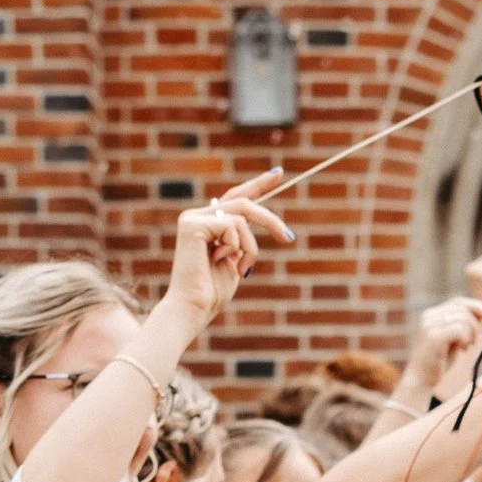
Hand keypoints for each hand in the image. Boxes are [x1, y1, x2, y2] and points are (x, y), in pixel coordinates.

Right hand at [159, 173, 289, 336]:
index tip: (279, 173)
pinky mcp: (192, 224)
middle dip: (270, 219)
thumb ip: (242, 241)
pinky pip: (232, 226)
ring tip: (242, 269)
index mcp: (207, 224)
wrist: (193, 309)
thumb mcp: (235, 262)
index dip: (258, 185)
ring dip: (251, 247)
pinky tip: (222, 262)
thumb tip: (259, 221)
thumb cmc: (212, 294)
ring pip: (242, 217)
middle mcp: (197, 216)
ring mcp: (193, 218)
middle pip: (243, 203)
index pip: (236, 198)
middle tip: (289, 238)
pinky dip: (237, 248)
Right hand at [398, 296, 481, 408]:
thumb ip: (466, 328)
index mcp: (432, 315)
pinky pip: (459, 328)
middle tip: (471, 344)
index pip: (458, 302)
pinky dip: (465, 338)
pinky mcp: (434, 337)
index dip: (476, 306)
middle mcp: (429, 316)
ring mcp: (430, 325)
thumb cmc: (437, 363)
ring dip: (471, 334)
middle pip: (463, 308)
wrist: (420, 380)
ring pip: (463, 318)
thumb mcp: (453, 341)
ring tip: (464, 348)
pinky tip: (461, 349)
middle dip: (475, 325)